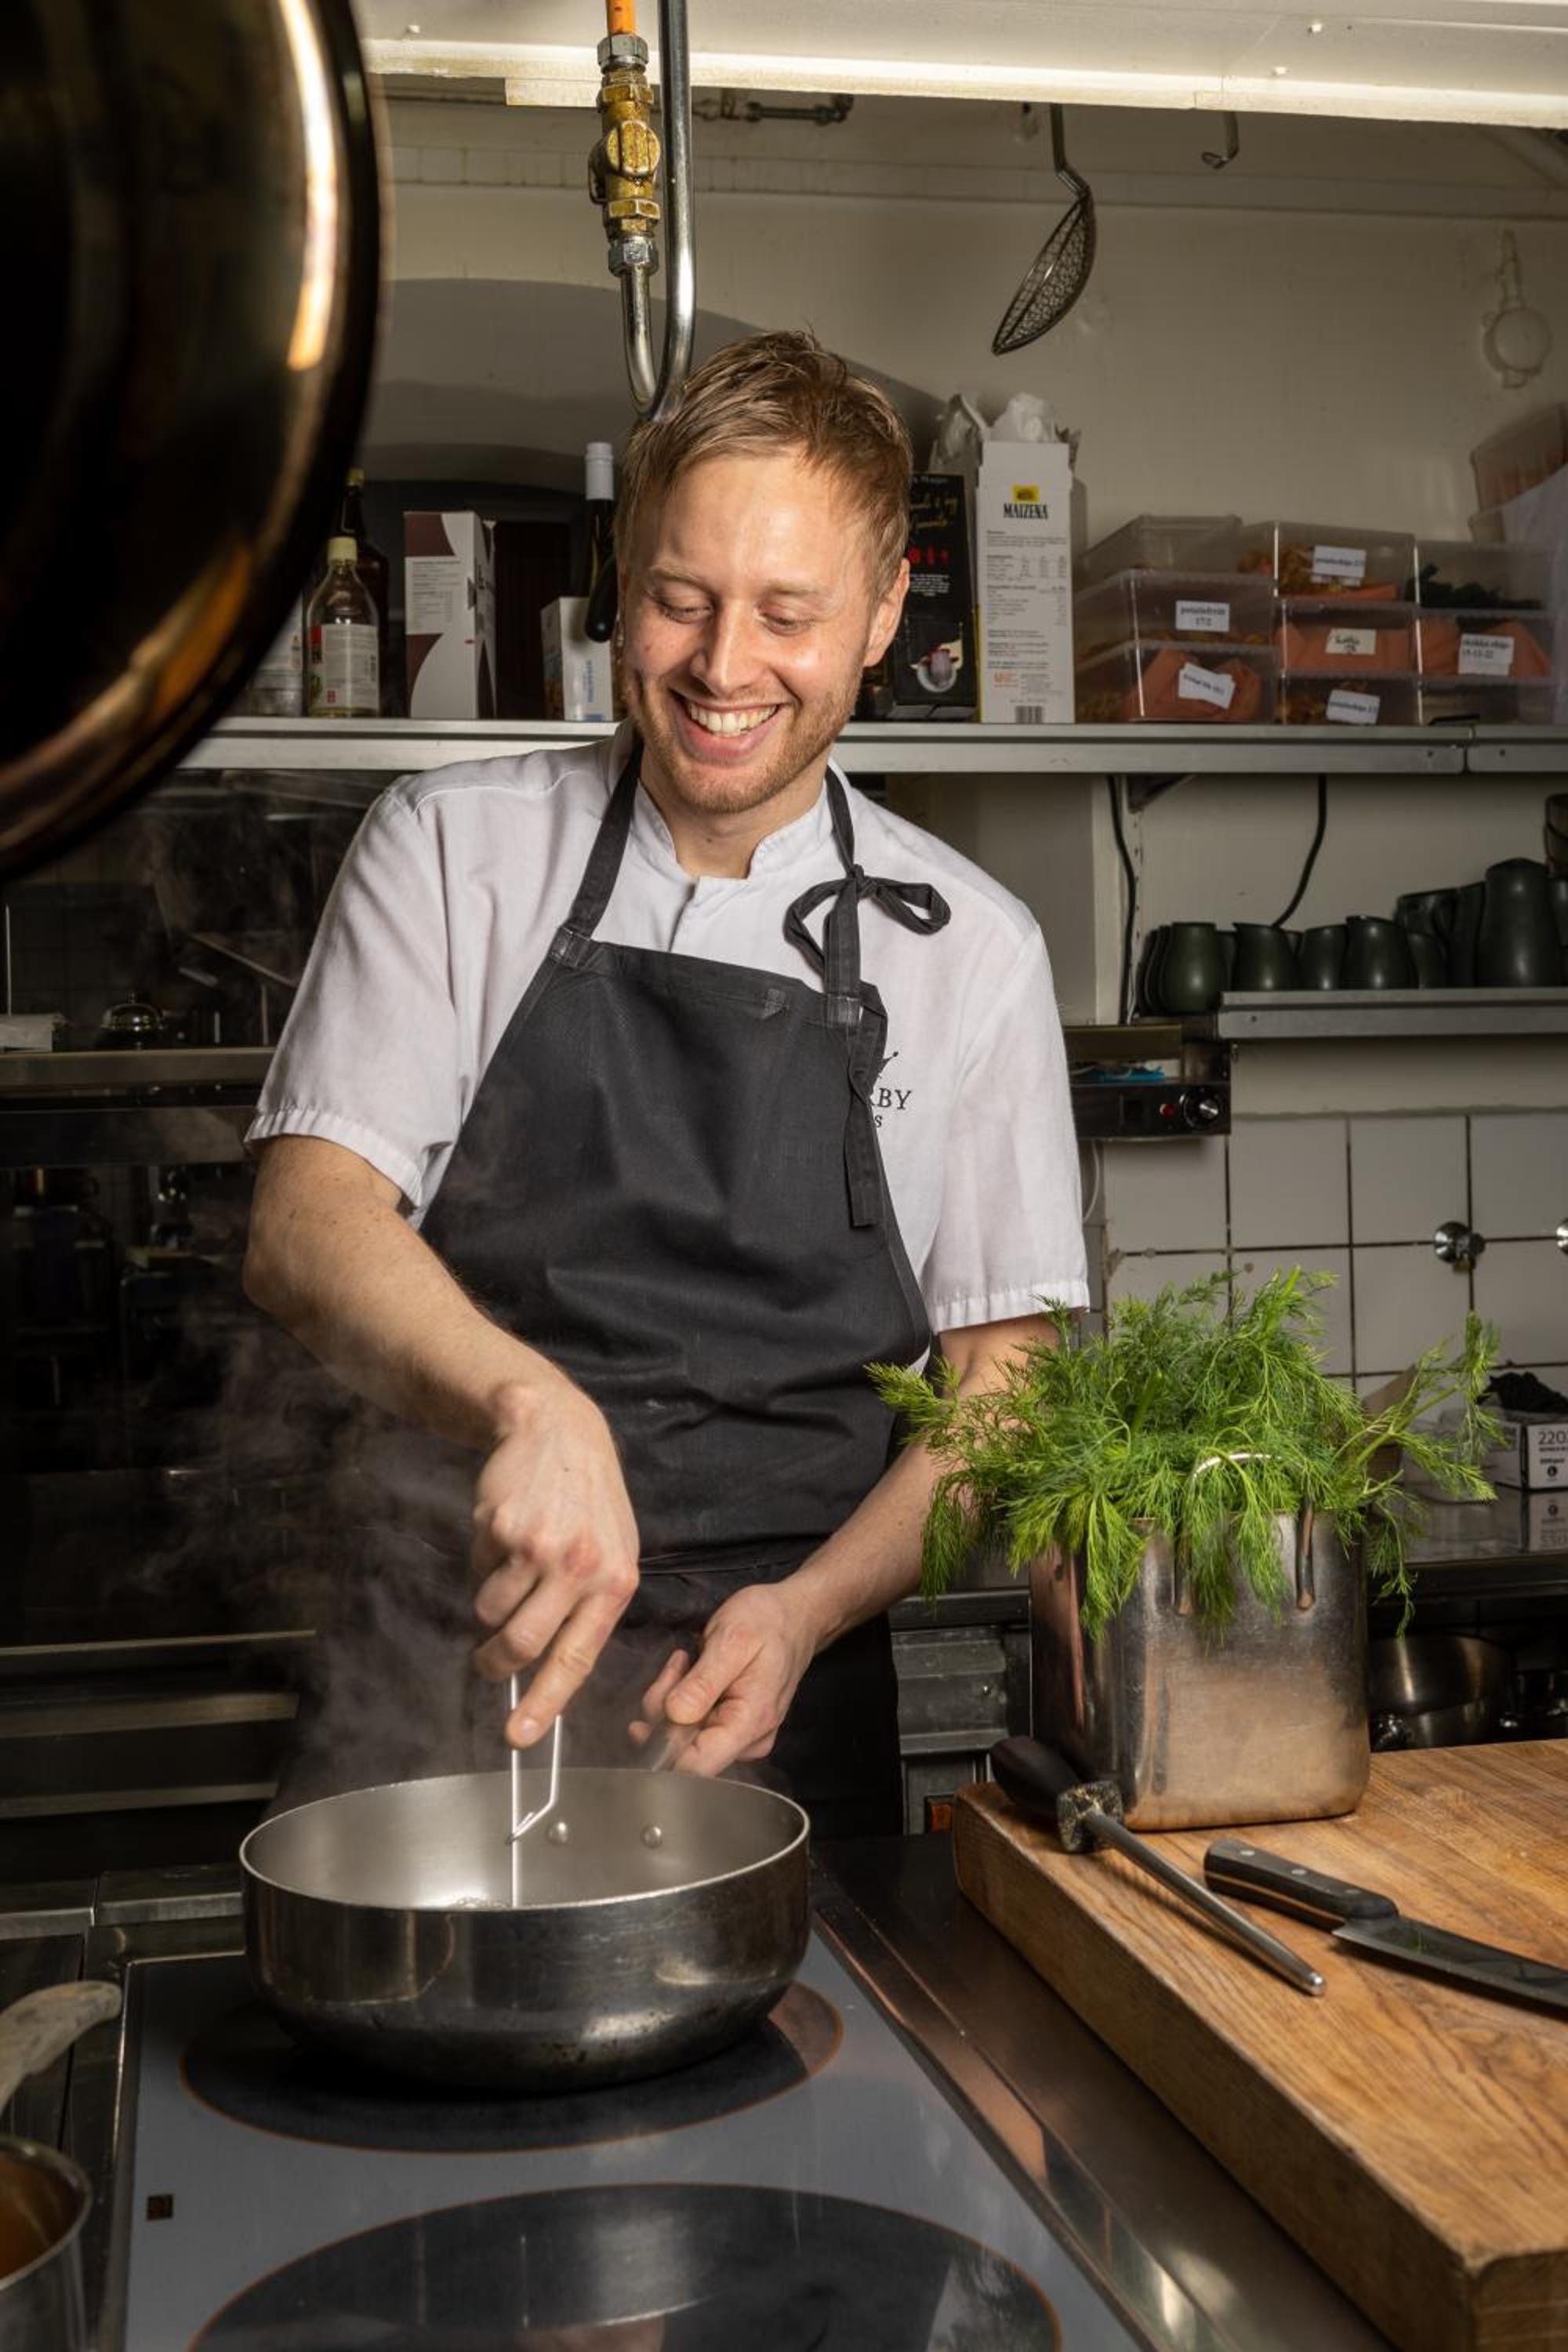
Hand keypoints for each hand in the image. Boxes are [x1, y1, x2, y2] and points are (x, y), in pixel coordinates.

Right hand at [470, 1378, 640, 1745]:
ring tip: (509, 1569)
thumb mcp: (614, 1550)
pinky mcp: (504, 1527)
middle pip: (524, 1644)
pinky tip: (504, 1529)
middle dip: (497, 1662)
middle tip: (487, 1663)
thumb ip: (591, 1605)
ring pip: (491, 1610)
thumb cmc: (589, 1500)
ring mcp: (541, 1547)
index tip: (518, 1737)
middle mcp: (582, 1568)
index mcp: (615, 1582)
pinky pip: (477, 1569)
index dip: (545, 1703)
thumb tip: (554, 1670)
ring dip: (489, 1602)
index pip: (578, 1658)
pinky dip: (482, 1560)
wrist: (559, 1430)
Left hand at [630, 1582, 819, 1778]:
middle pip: (684, 1751)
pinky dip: (681, 1701)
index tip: (654, 1708)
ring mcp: (739, 1736)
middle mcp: (747, 1740)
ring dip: (671, 1701)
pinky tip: (689, 1673)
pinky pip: (692, 1726)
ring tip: (685, 1663)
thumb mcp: (732, 1640)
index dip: (663, 1748)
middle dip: (665, 1711)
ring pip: (683, 1738)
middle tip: (677, 1667)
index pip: (696, 1766)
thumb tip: (674, 1716)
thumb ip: (703, 1682)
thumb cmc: (767, 1622)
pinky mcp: (730, 1727)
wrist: (793, 1616)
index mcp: (750, 1723)